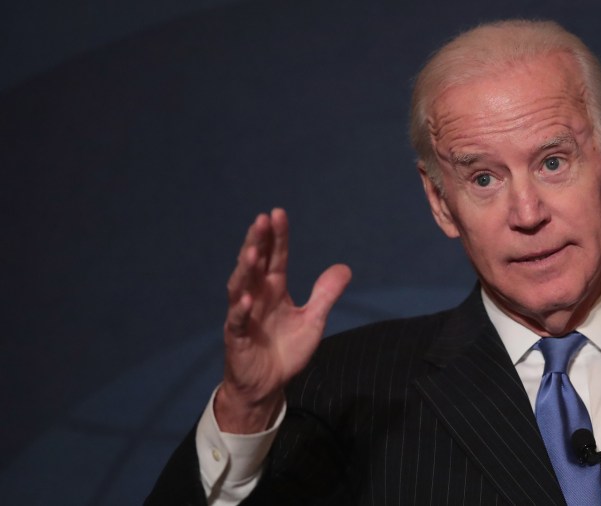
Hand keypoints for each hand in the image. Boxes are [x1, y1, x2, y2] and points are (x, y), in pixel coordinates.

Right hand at [215, 208, 350, 432]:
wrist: (268, 385)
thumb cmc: (285, 350)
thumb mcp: (313, 321)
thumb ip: (326, 294)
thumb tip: (345, 268)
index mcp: (274, 289)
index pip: (275, 257)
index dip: (277, 237)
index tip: (278, 213)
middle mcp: (257, 296)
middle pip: (255, 264)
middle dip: (258, 242)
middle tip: (262, 220)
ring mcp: (244, 315)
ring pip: (241, 287)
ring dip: (246, 270)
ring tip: (253, 251)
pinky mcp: (237, 337)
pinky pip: (237, 321)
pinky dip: (241, 310)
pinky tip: (247, 299)